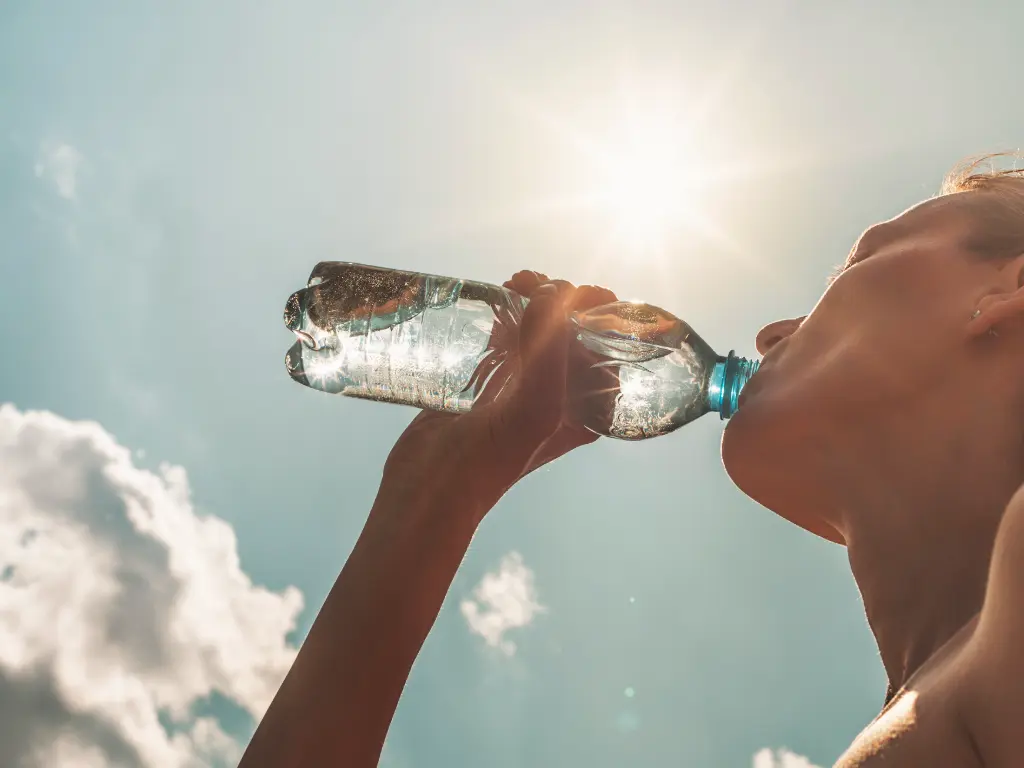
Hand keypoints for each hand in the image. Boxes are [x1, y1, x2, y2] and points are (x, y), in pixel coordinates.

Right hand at [378, 271, 616, 521]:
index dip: (598, 312)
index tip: (574, 291)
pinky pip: (509, 335)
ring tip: (515, 284)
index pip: (608, 348)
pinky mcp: (490, 379)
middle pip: (574, 331)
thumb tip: (552, 293)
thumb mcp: (534, 409)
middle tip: (534, 285)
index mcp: (586, 408)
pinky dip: (507, 311)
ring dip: (535, 299)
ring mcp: (524, 385)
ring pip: (541, 328)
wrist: (429, 486)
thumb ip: (549, 351)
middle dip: (562, 298)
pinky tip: (498, 298)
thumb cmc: (489, 459)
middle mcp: (561, 396)